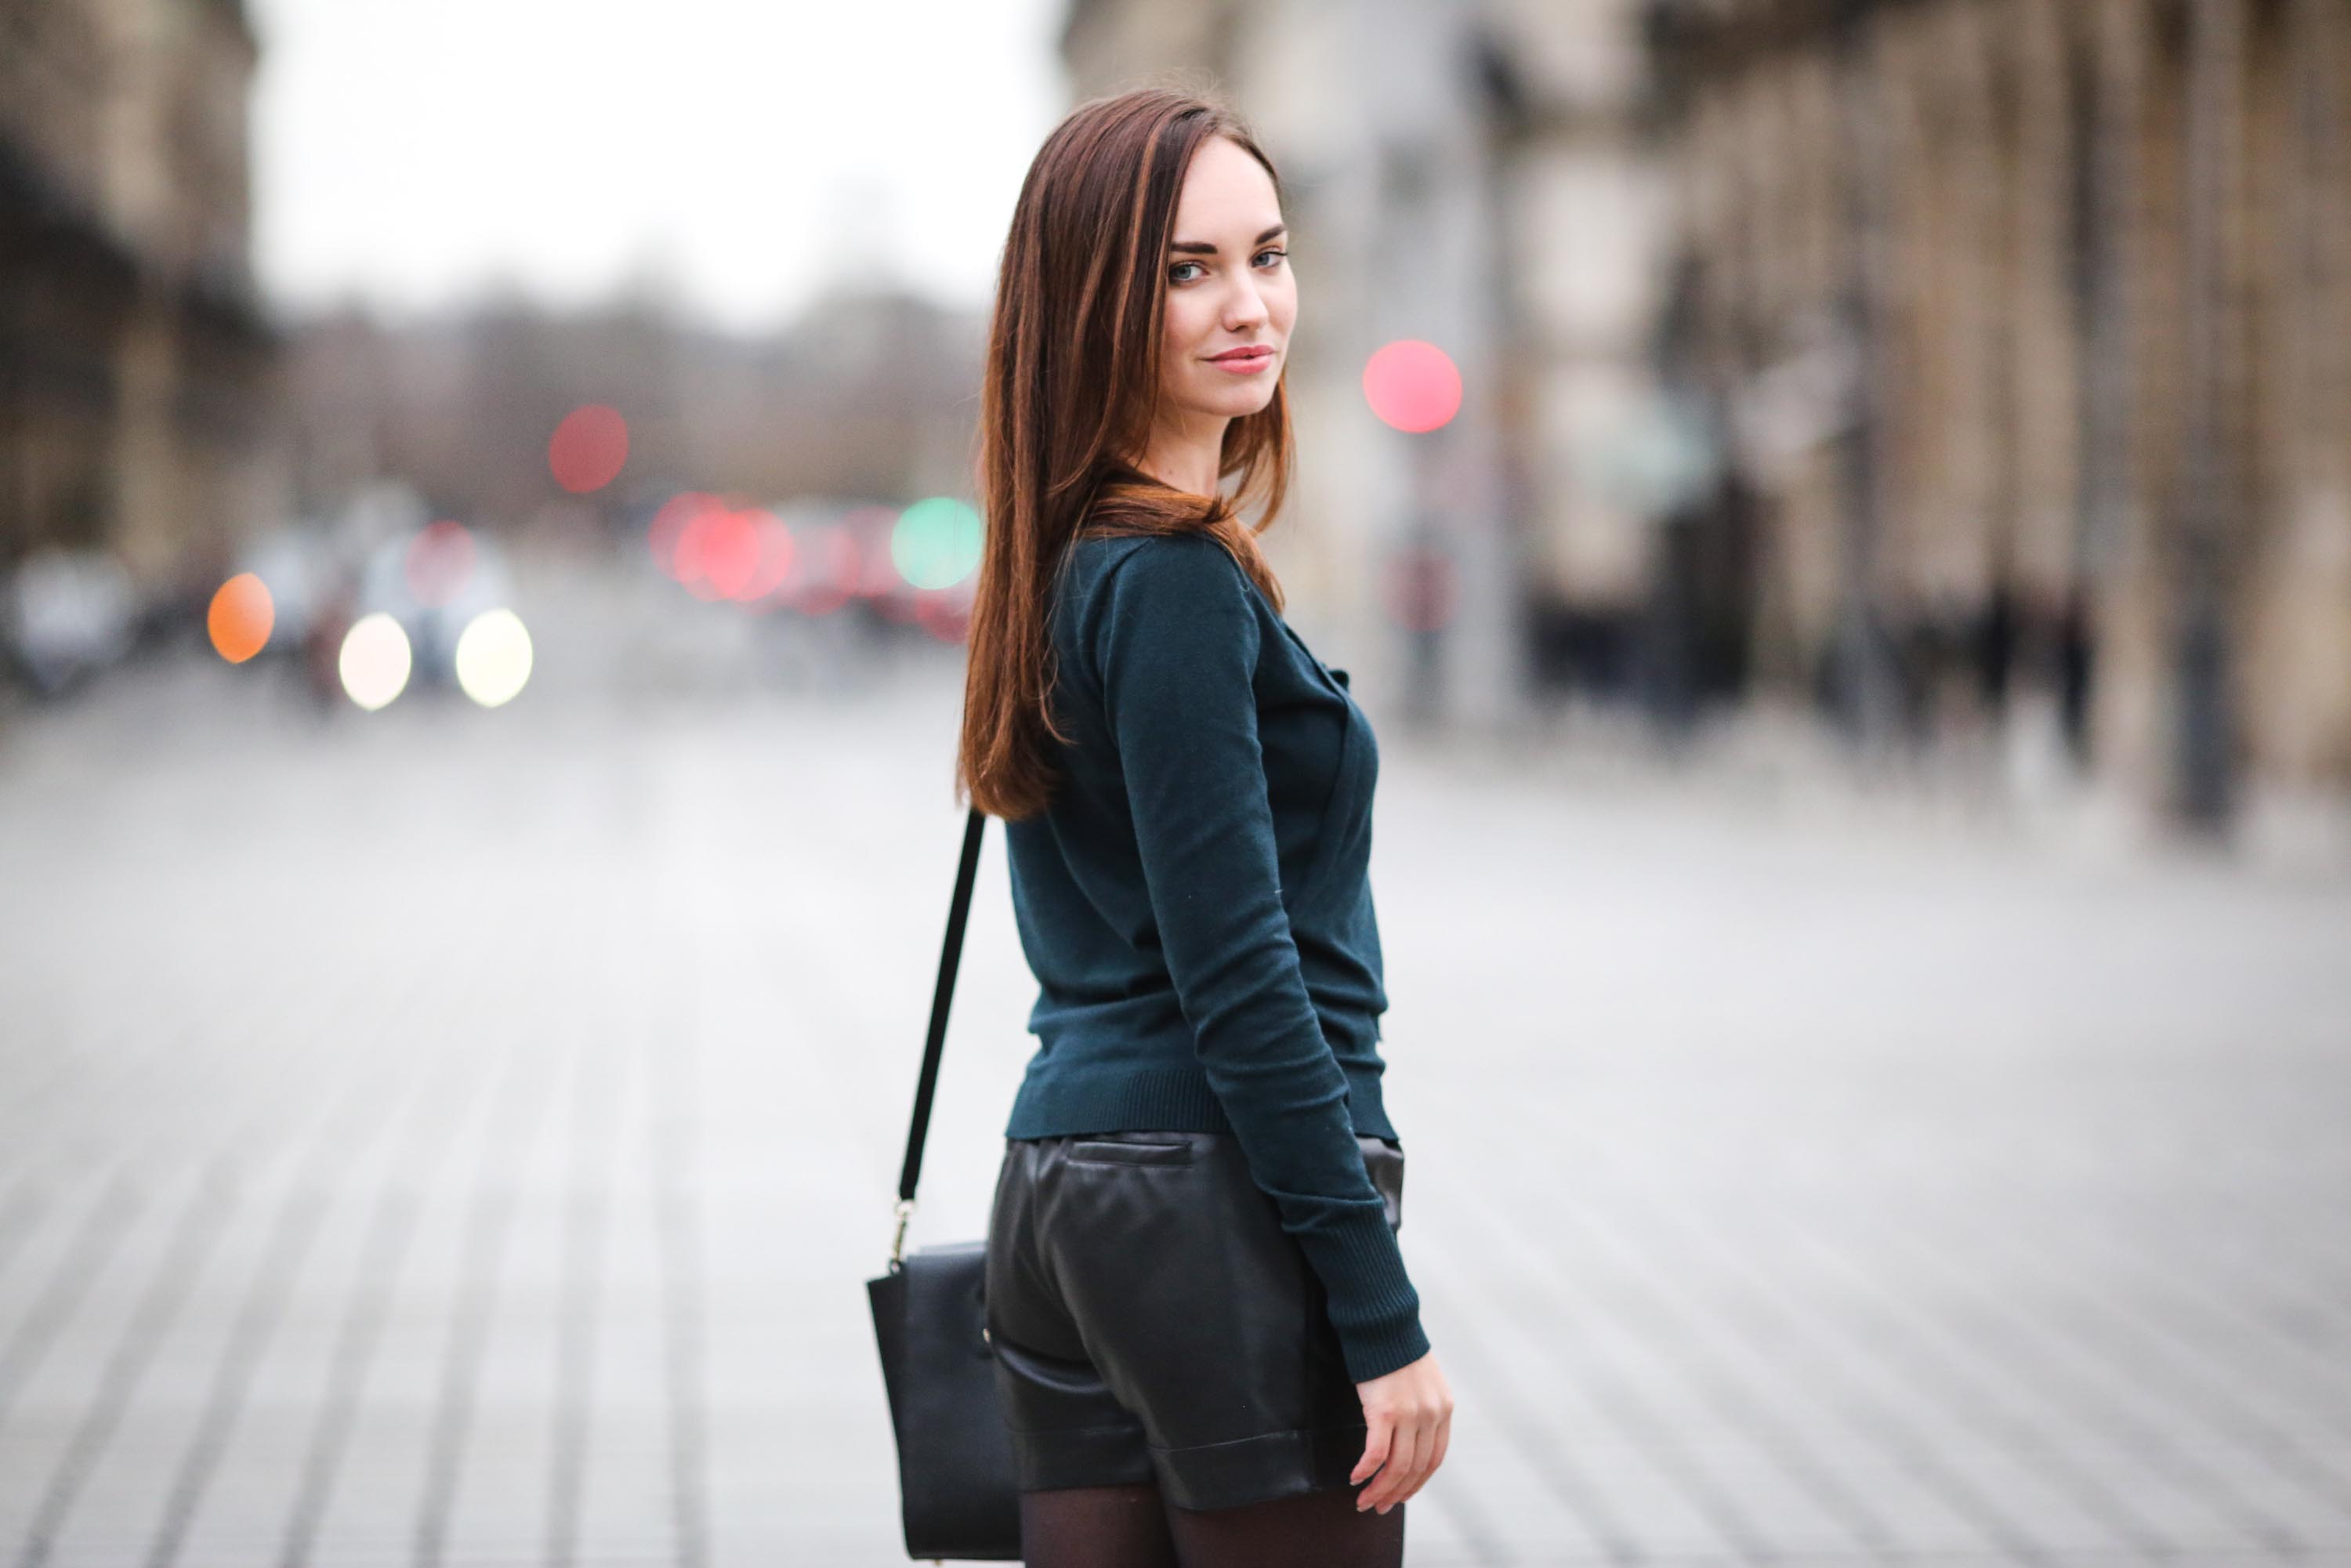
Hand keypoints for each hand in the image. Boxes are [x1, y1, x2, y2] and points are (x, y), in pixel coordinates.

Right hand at [1350, 1349, 1452, 1512]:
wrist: (1382, 1323)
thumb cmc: (1395, 1352)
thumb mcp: (1422, 1382)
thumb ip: (1422, 1409)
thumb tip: (1409, 1439)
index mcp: (1444, 1409)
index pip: (1435, 1460)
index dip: (1417, 1483)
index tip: (1400, 1496)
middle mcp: (1431, 1415)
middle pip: (1416, 1468)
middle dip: (1396, 1493)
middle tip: (1378, 1506)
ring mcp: (1409, 1414)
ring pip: (1397, 1467)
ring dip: (1379, 1488)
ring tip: (1364, 1500)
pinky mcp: (1384, 1411)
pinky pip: (1376, 1453)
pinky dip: (1365, 1470)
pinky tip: (1355, 1477)